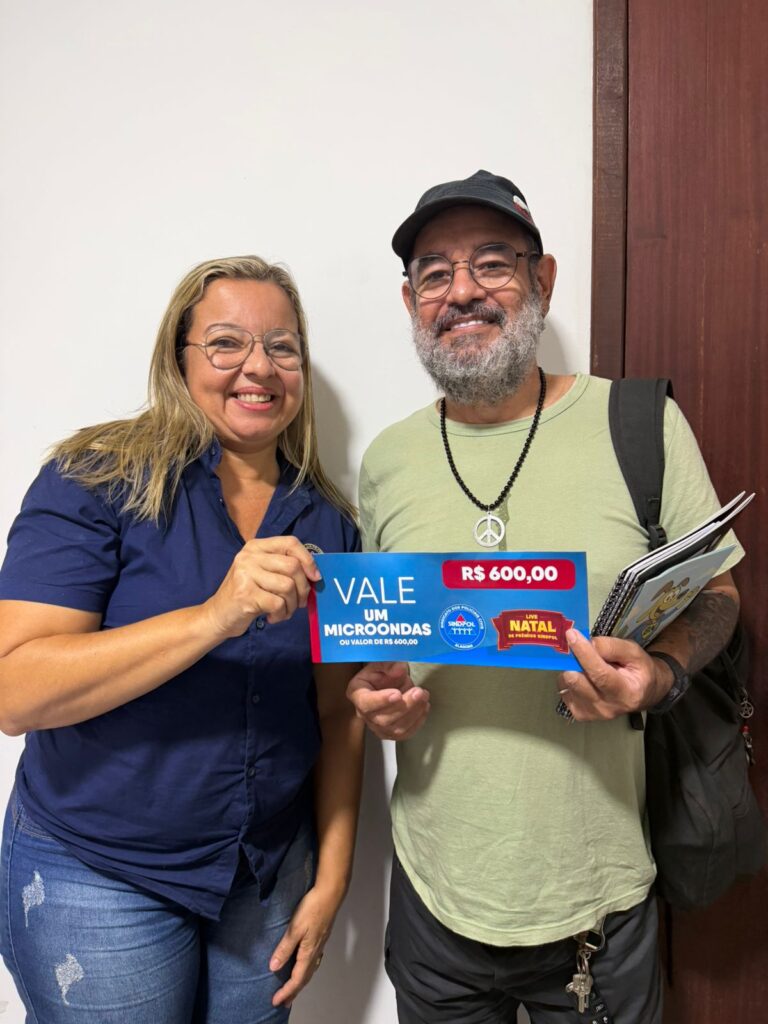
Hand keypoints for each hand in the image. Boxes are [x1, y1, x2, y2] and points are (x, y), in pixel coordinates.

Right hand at [202, 536, 320, 638]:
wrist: (218, 615)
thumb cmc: (247, 594)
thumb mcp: (262, 573)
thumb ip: (283, 568)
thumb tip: (315, 574)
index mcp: (255, 547)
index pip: (290, 543)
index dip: (308, 560)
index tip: (315, 577)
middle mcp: (249, 557)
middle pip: (293, 566)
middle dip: (303, 588)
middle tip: (299, 602)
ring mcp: (245, 574)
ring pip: (288, 586)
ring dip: (292, 605)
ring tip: (283, 611)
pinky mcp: (245, 594)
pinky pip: (278, 603)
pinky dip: (281, 614)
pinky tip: (272, 617)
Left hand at [269, 885, 337, 1007]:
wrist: (331, 893)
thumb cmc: (313, 908)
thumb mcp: (295, 928)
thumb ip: (284, 948)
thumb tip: (274, 967)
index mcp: (308, 952)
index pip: (296, 979)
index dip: (286, 992)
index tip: (275, 1001)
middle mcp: (315, 952)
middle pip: (305, 978)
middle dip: (294, 991)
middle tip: (284, 1002)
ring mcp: (319, 944)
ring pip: (310, 970)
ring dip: (300, 981)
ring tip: (293, 988)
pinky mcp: (320, 937)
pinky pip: (313, 961)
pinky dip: (306, 969)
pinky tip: (303, 964)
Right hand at [346, 661, 429, 739]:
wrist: (389, 682)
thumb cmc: (382, 672)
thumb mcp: (382, 661)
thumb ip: (389, 664)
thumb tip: (399, 670)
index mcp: (357, 694)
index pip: (366, 703)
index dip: (381, 700)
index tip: (397, 694)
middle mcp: (364, 714)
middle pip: (382, 719)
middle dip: (404, 706)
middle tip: (418, 692)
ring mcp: (377, 726)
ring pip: (395, 729)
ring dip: (414, 713)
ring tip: (424, 696)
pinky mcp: (391, 733)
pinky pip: (405, 734)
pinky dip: (418, 722)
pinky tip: (424, 707)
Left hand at [558, 629, 673, 720]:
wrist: (642, 694)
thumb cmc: (639, 670)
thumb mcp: (633, 652)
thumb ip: (612, 647)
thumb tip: (587, 643)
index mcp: (627, 693)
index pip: (600, 674)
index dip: (584, 653)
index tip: (571, 635)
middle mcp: (608, 708)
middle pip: (579, 682)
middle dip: (573, 660)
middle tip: (575, 646)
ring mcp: (592, 714)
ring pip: (568, 686)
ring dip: (571, 669)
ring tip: (585, 665)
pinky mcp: (581, 714)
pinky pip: (564, 692)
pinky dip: (569, 680)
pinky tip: (582, 676)